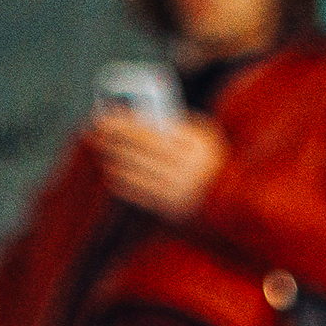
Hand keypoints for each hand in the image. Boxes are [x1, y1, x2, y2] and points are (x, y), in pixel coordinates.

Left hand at [92, 113, 225, 221]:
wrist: (232, 204)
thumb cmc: (212, 162)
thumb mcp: (205, 136)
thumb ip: (177, 126)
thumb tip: (139, 118)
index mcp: (194, 145)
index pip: (149, 132)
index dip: (122, 124)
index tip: (105, 116)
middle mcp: (184, 168)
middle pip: (136, 151)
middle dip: (111, 138)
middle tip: (93, 129)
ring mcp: (175, 190)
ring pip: (132, 171)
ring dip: (111, 157)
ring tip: (99, 146)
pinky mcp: (167, 208)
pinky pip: (135, 192)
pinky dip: (119, 179)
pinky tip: (111, 168)